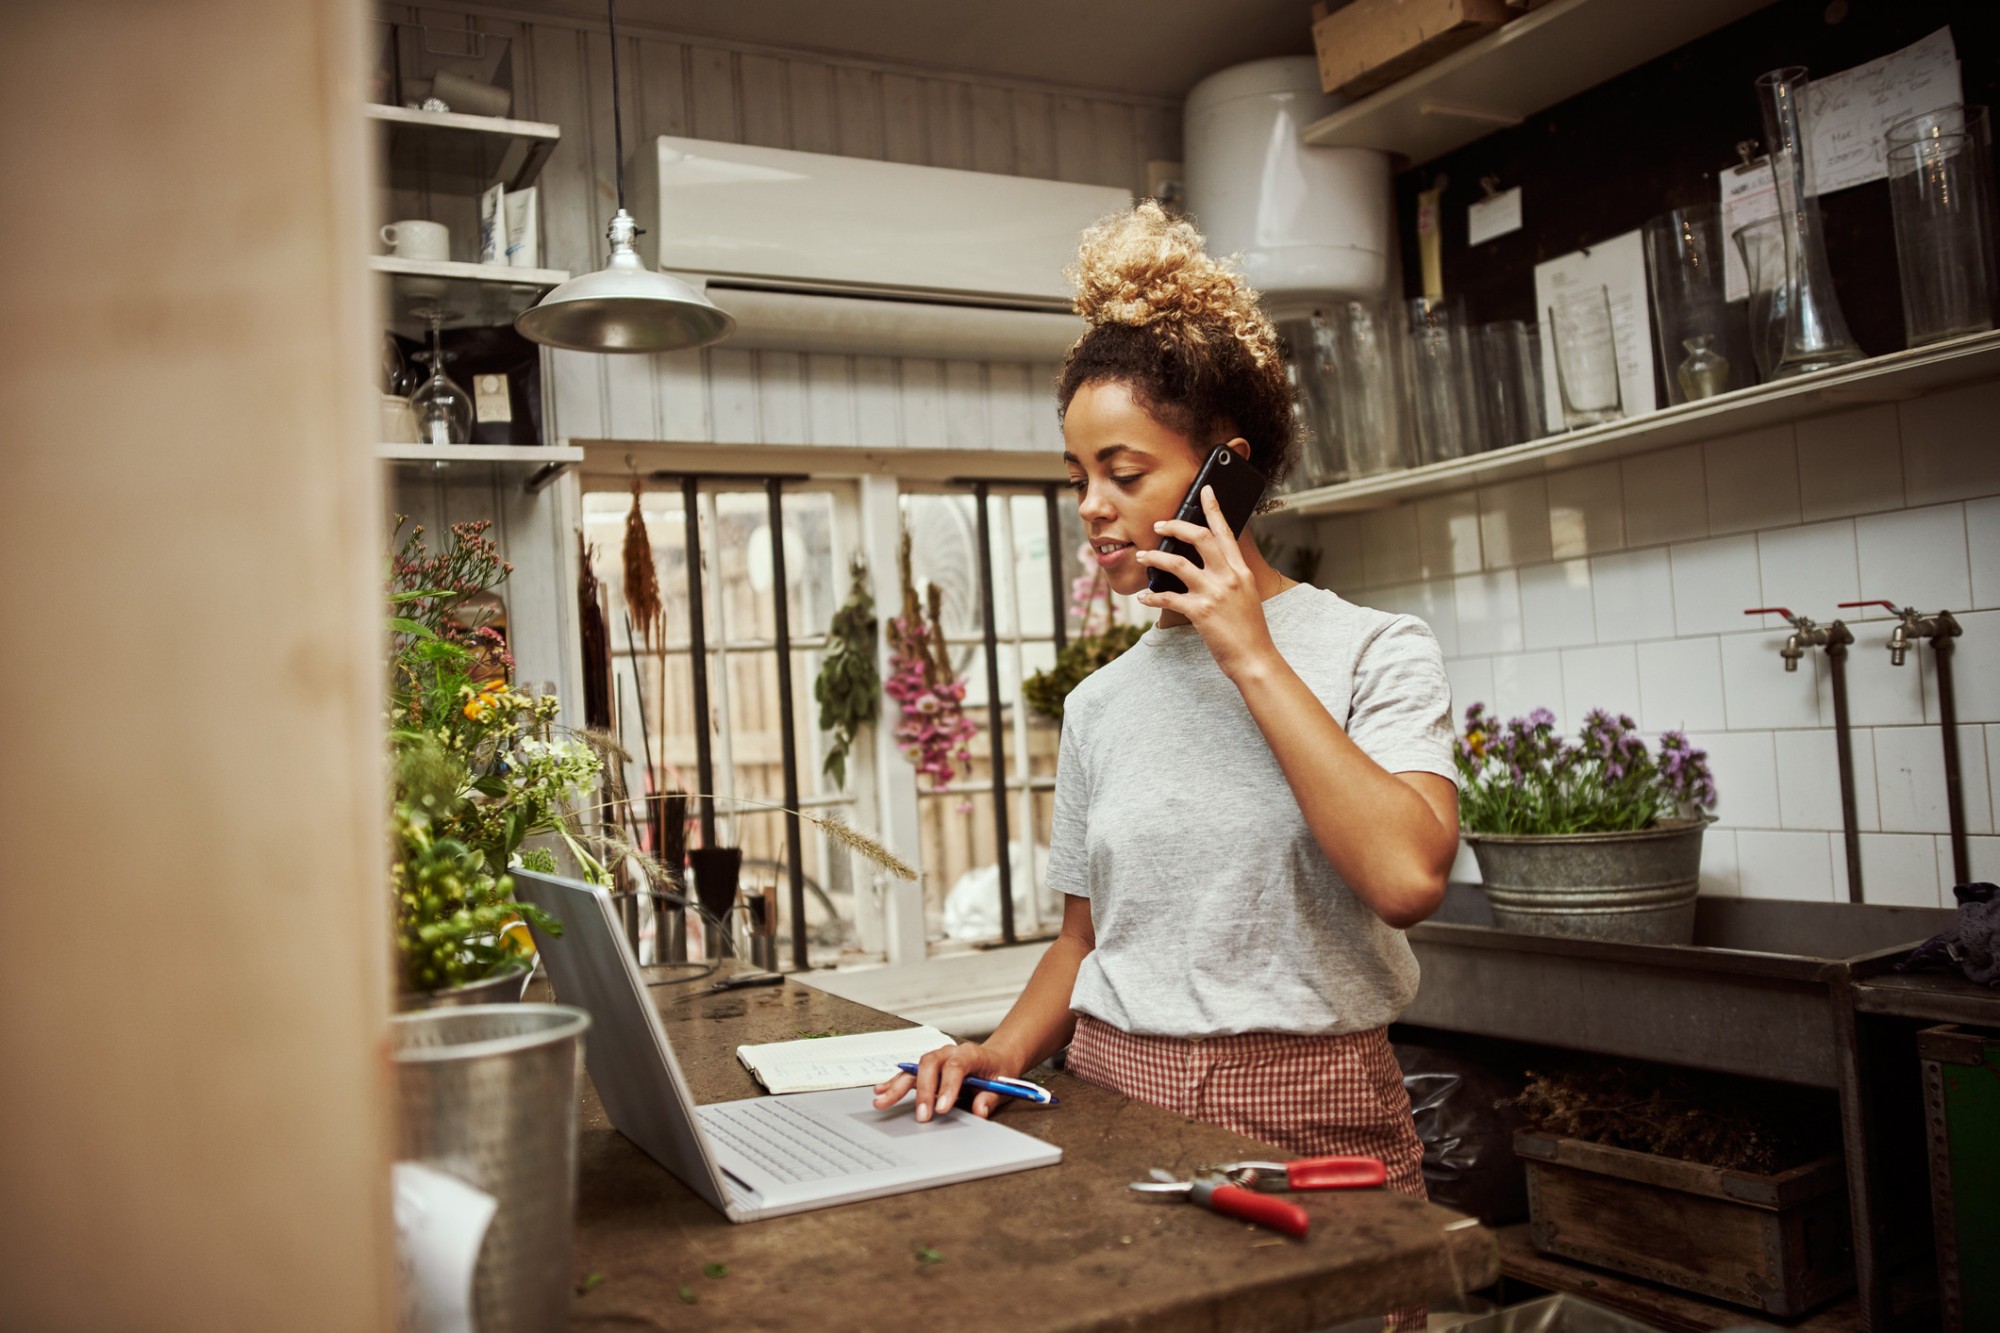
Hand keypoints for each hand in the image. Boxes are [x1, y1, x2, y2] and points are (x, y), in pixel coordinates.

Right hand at [871, 1040, 1012, 1120]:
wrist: (995, 1059)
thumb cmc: (997, 1071)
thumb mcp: (1002, 1085)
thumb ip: (990, 1098)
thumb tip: (980, 1110)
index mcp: (970, 1053)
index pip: (956, 1066)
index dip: (948, 1087)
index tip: (942, 1108)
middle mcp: (949, 1052)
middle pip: (930, 1065)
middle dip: (924, 1091)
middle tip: (922, 1115)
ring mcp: (936, 1058)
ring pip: (914, 1068)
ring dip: (898, 1086)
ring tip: (883, 1101)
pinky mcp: (927, 1068)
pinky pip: (908, 1073)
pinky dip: (894, 1082)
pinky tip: (881, 1091)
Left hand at [1135, 485, 1277, 678]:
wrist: (1255, 659)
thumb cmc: (1249, 631)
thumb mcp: (1246, 596)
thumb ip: (1230, 577)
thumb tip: (1206, 566)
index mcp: (1241, 571)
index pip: (1226, 532)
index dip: (1213, 508)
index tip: (1205, 490)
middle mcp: (1229, 577)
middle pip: (1200, 538)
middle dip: (1176, 527)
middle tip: (1159, 524)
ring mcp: (1215, 593)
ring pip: (1178, 564)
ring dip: (1155, 558)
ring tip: (1142, 556)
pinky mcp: (1201, 612)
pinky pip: (1168, 597)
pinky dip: (1152, 596)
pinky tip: (1144, 596)